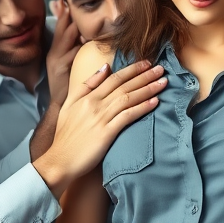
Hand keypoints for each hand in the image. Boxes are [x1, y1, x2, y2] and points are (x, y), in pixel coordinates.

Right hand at [33, 59, 165, 194]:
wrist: (60, 159)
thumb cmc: (65, 135)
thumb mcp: (70, 104)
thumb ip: (87, 85)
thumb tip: (105, 67)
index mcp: (87, 96)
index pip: (114, 77)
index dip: (132, 69)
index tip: (147, 63)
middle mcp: (95, 104)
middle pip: (124, 85)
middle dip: (145, 75)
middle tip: (161, 68)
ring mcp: (101, 118)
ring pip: (128, 98)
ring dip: (148, 89)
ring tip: (163, 82)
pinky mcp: (106, 133)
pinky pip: (127, 116)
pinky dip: (142, 108)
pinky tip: (155, 102)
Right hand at [45, 3, 79, 107]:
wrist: (61, 104)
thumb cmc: (69, 82)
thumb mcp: (69, 61)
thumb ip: (74, 47)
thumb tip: (81, 34)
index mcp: (55, 48)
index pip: (60, 25)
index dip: (63, 11)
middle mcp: (54, 52)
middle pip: (61, 28)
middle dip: (66, 13)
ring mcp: (55, 60)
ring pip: (65, 39)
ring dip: (73, 26)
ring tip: (77, 13)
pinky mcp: (60, 69)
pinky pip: (71, 54)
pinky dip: (78, 46)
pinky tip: (85, 40)